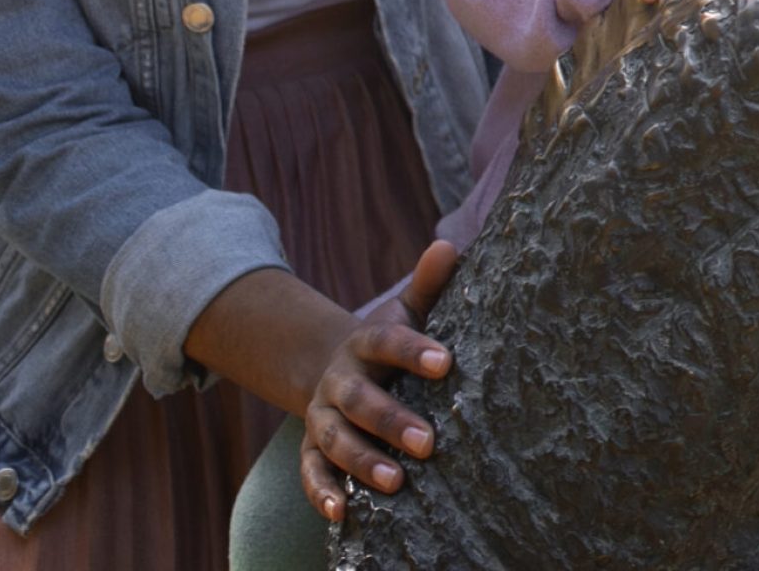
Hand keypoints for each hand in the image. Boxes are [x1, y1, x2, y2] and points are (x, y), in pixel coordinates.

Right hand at [299, 241, 456, 522]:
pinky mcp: (311, 449)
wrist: (337, 367)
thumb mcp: (405, 311)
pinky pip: (310, 473)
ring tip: (397, 482)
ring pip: (335, 440)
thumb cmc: (388, 342)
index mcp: (364, 343)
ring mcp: (320, 416)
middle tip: (430, 442)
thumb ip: (428, 284)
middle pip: (360, 400)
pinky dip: (321, 493)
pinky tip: (341, 512)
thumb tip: (448, 246)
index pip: (387, 342)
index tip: (448, 363)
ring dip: (363, 461)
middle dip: (392, 421)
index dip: (415, 351)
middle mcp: (338, 380)